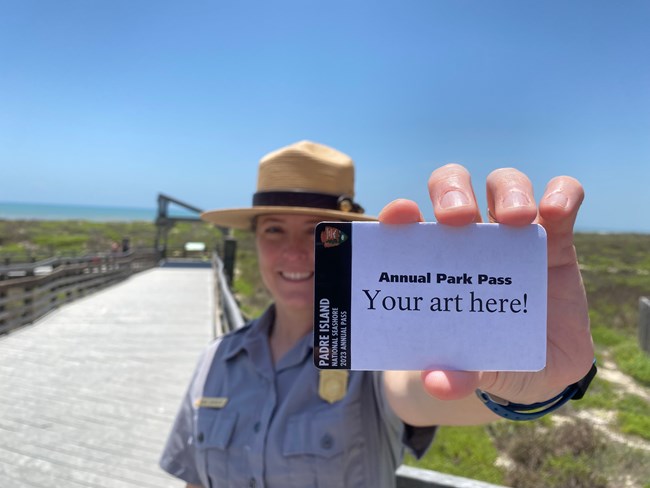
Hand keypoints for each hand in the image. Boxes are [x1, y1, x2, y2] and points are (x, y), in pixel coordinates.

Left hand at [379, 164, 593, 403]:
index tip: (398, 217)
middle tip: (458, 219)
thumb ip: (458, 374)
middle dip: (452, 191)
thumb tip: (437, 382)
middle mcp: (471, 238)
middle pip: (454, 186)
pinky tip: (556, 210)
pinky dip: (562, 194)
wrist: (541, 367)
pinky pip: (563, 198)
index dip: (401, 213)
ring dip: (508, 191)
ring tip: (517, 219)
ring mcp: (514, 233)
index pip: (411, 222)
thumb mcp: (476, 369)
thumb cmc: (492, 356)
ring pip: (505, 183)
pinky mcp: (556, 237)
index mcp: (437, 262)